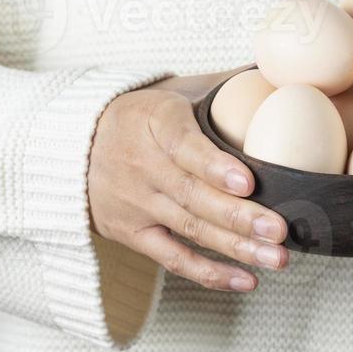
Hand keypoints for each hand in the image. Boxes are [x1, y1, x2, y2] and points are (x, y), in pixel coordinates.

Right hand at [89, 69, 288, 291]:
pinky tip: (246, 280)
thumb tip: (276, 71)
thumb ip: (221, 84)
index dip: (216, 167)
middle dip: (239, 217)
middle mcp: (142, 165)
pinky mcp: (131, 233)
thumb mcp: (172, 90)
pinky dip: (208, 273)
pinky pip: (172, 258)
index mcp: (155, 122)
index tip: (249, 182)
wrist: (73, 146)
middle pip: (193, 196)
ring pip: (189, 229)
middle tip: (279, 230)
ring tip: (276, 259)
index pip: (185, 146)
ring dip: (235, 248)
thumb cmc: (141, 116)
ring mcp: (136, 203)